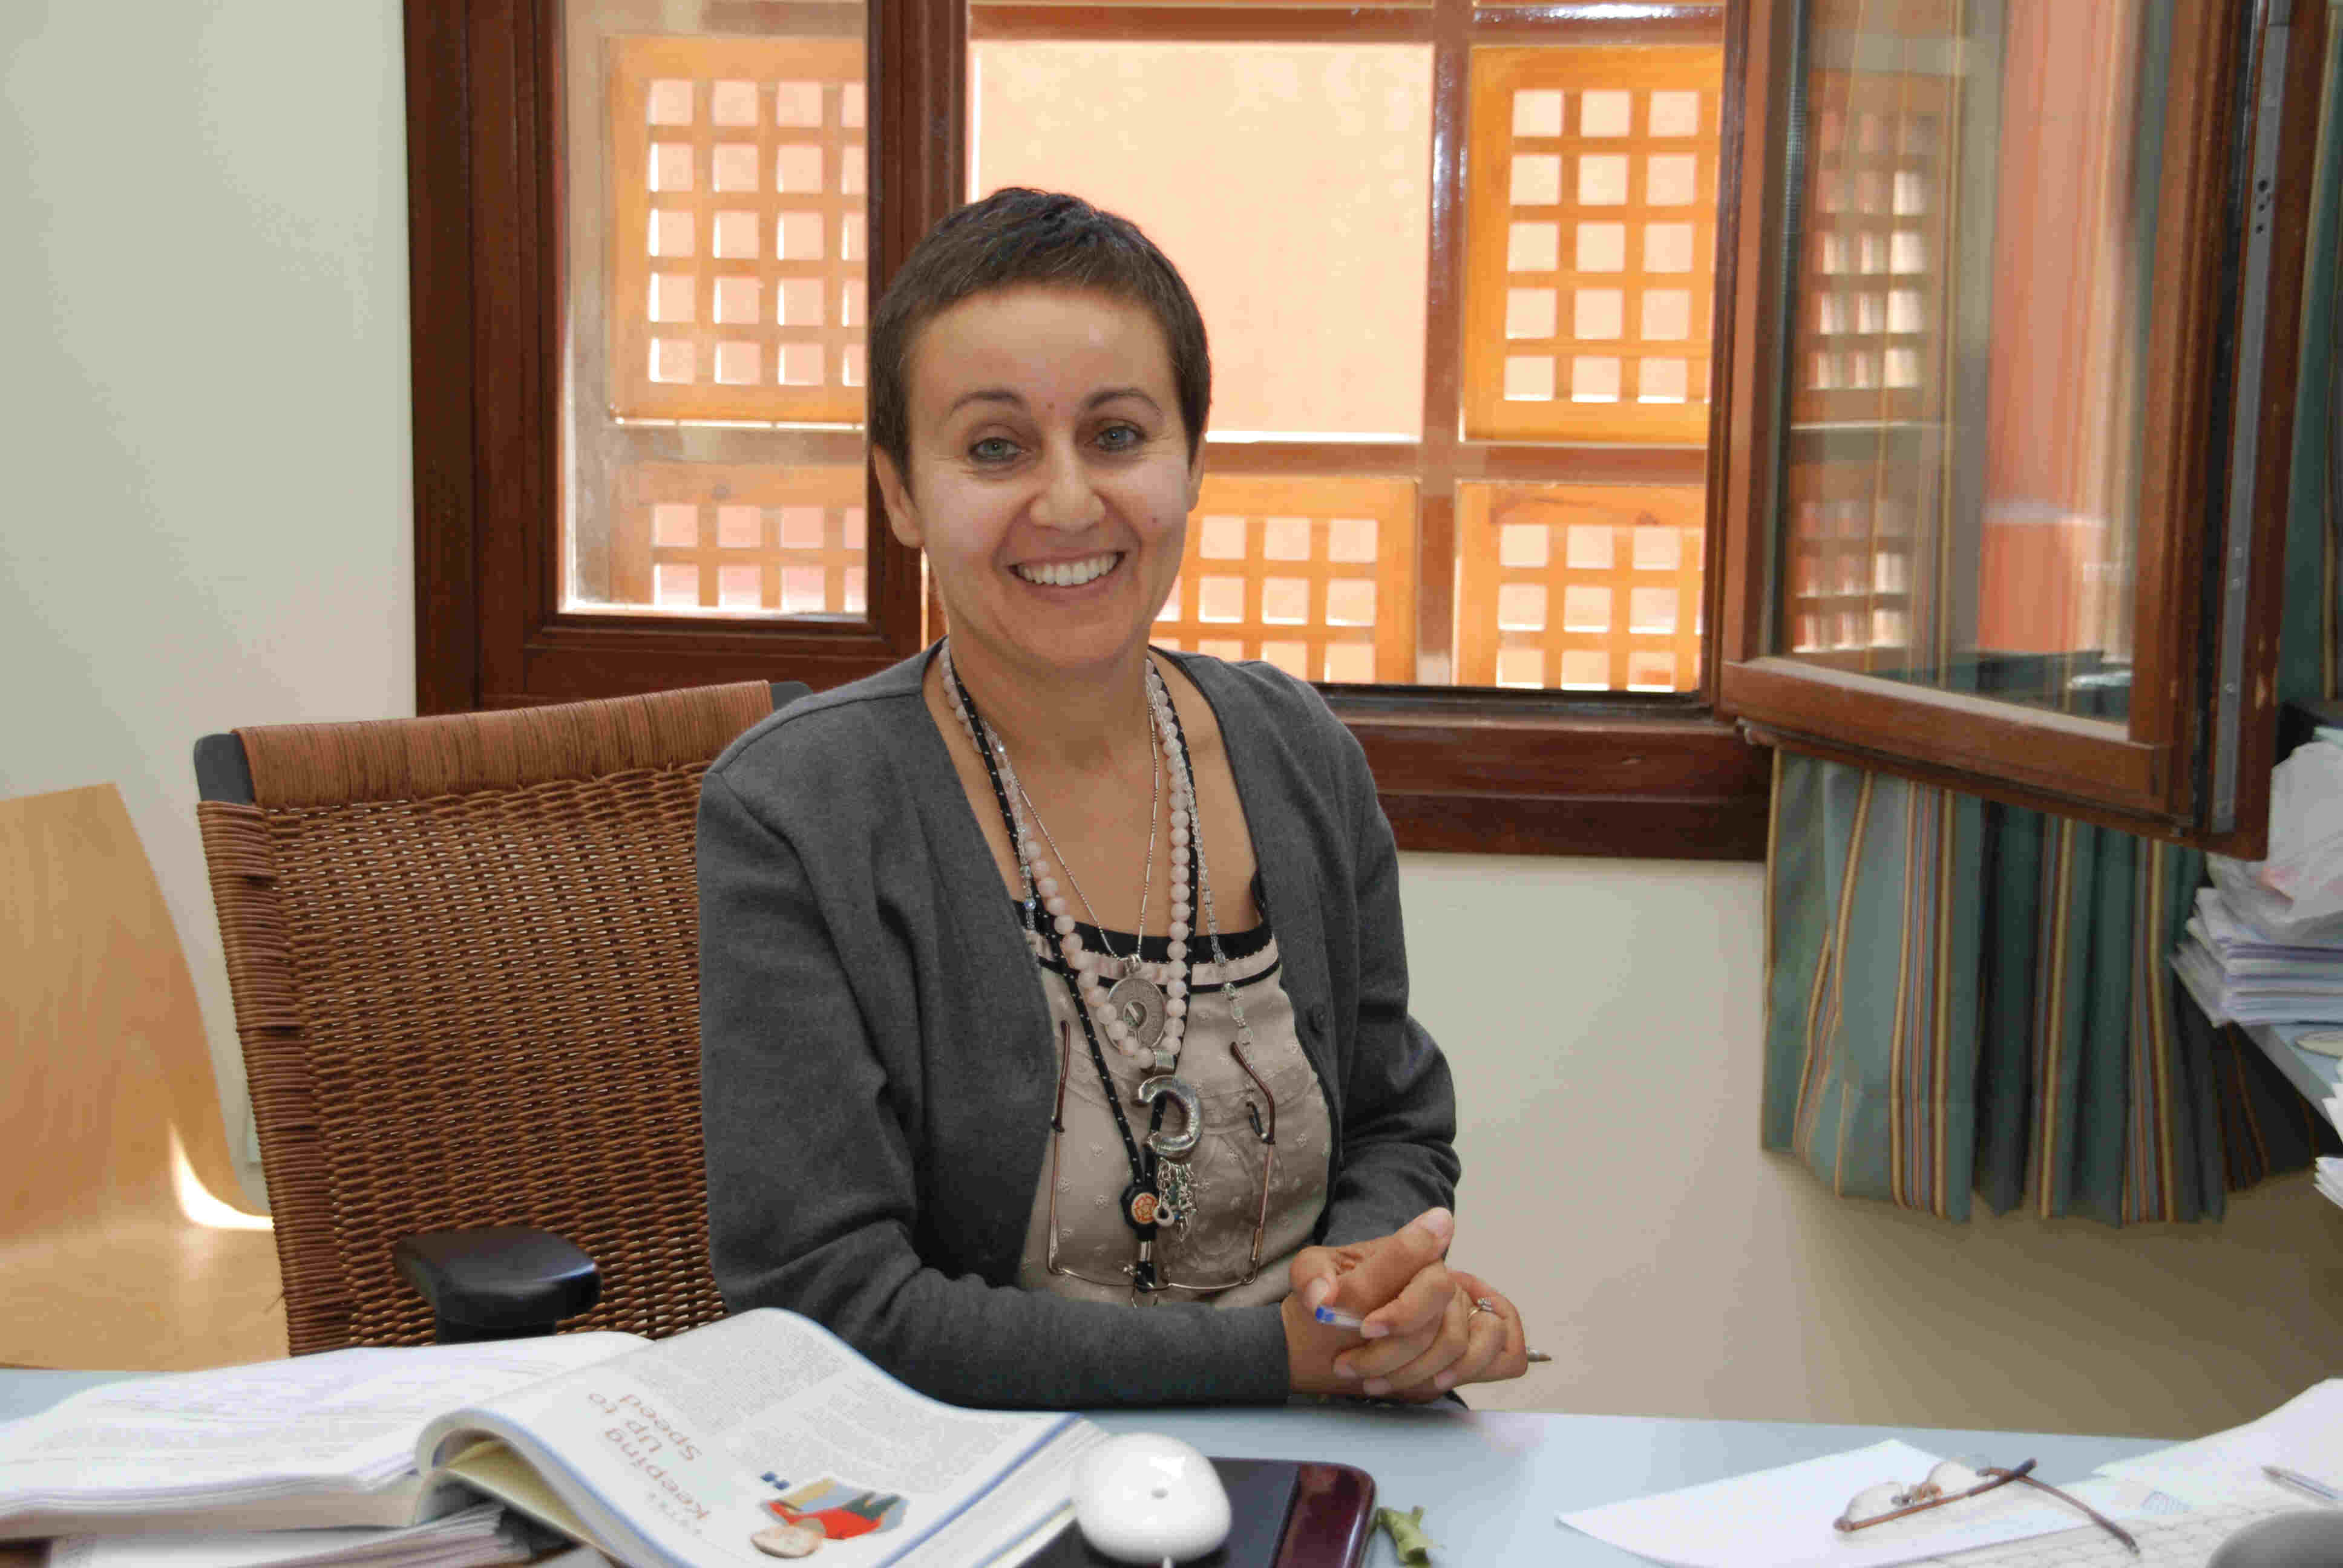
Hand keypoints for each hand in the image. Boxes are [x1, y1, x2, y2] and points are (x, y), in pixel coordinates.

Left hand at [1281, 1207, 1453, 1398]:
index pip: (1432, 1282)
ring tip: (1365, 1380)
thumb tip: (1325, 1295)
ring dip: (1407, 1372)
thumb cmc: (1322, 1300)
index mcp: (1411, 1254)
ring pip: (1452, 1346)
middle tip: (1348, 1363)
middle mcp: (1438, 1280)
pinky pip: (1472, 1361)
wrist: (1322, 1337)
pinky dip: (1439, 1378)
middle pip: (1441, 1321)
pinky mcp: (1454, 1342)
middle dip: (1393, 1351)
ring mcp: (1453, 1311)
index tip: (1367, 1329)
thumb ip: (1314, 1276)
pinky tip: (1411, 1385)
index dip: (1404, 1313)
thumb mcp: (1308, 1277)